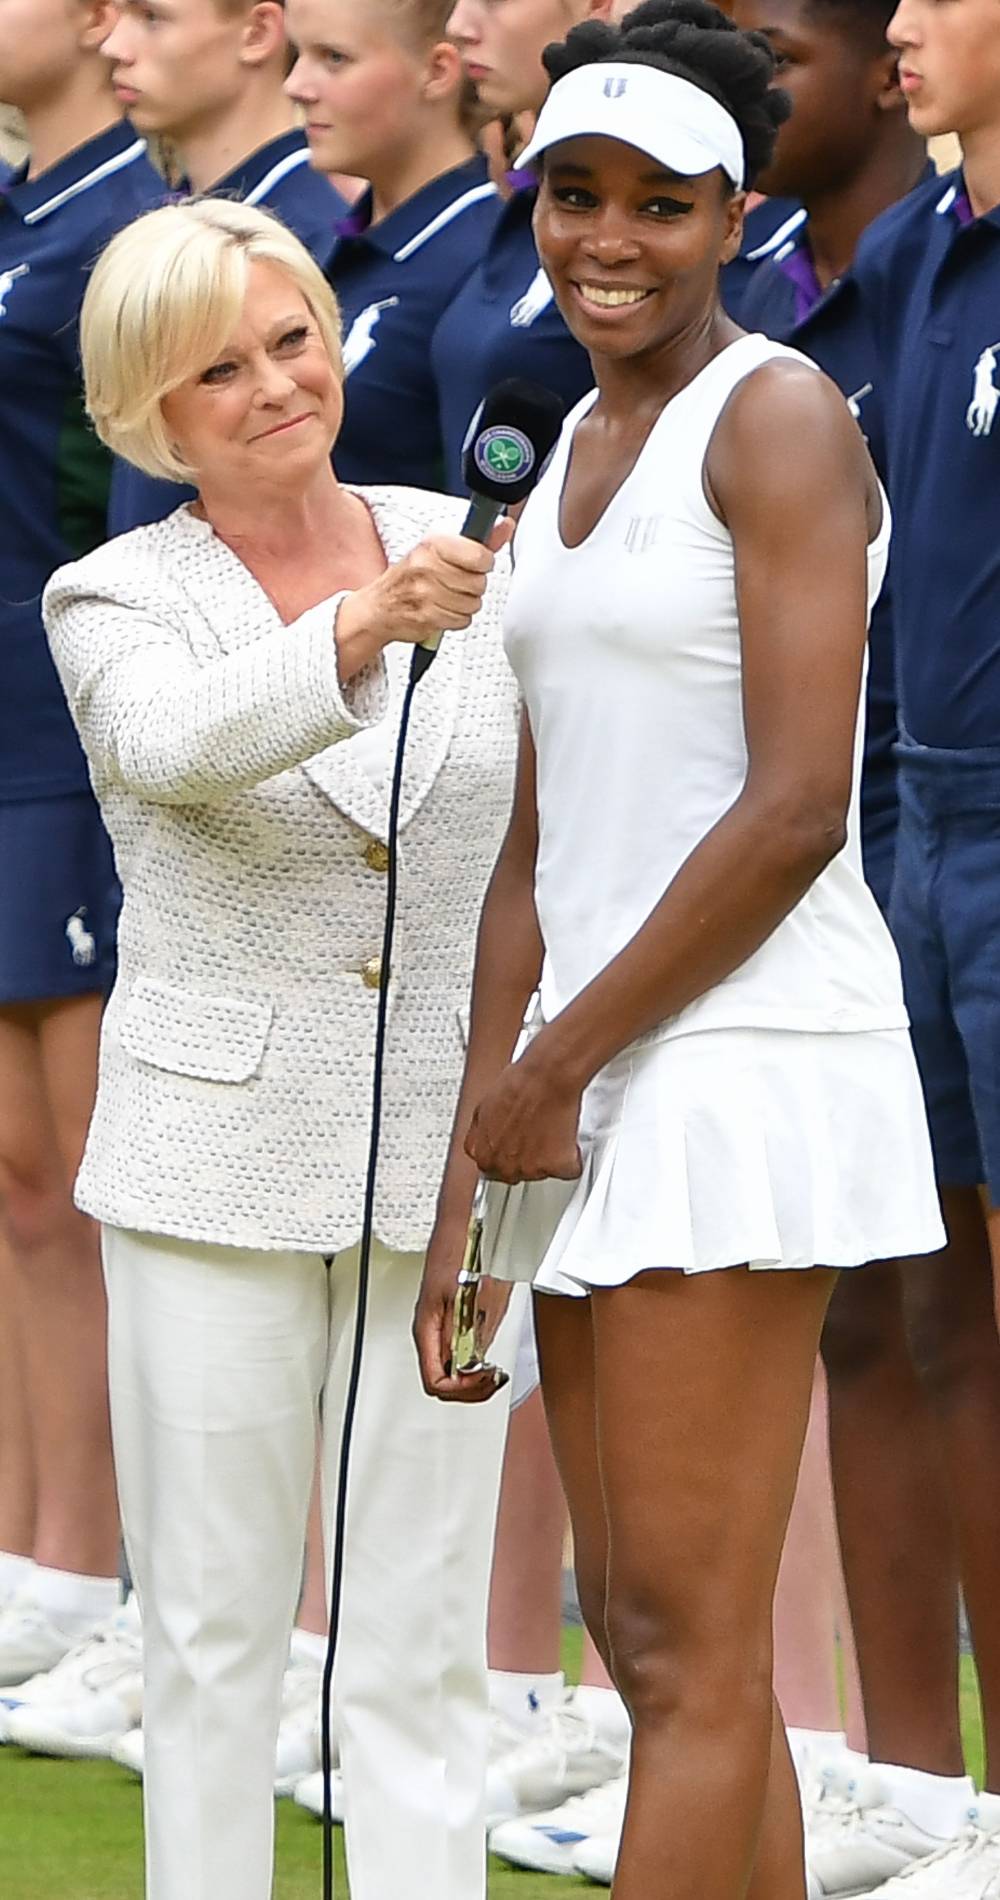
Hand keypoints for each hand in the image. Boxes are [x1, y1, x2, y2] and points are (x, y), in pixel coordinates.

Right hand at [337, 521, 513, 656]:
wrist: (379, 608)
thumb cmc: (412, 577)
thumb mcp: (441, 550)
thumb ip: (478, 540)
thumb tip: (506, 524)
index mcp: (433, 544)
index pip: (479, 555)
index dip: (483, 563)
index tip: (475, 564)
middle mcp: (427, 566)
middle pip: (478, 583)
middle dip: (472, 587)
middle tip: (456, 584)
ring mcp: (425, 593)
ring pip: (472, 604)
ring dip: (465, 605)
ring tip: (448, 598)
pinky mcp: (426, 617)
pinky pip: (461, 621)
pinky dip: (455, 619)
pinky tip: (442, 611)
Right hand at [413, 1223, 512, 1403]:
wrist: (465, 1222)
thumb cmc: (464, 1250)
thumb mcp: (473, 1296)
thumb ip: (469, 1334)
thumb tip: (470, 1366)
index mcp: (427, 1326)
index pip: (436, 1380)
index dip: (463, 1388)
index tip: (485, 1378)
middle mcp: (431, 1330)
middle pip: (443, 1381)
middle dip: (470, 1388)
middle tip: (492, 1380)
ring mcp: (442, 1324)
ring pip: (451, 1369)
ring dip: (474, 1377)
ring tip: (493, 1372)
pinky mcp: (454, 1318)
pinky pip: (459, 1352)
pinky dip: (477, 1361)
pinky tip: (490, 1356)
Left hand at [465, 1042, 583, 1184]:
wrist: (545, 1078)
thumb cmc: (518, 1083)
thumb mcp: (484, 1106)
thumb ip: (483, 1131)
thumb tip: (487, 1134)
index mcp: (481, 1152)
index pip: (489, 1167)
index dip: (505, 1152)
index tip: (513, 1145)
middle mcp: (503, 1165)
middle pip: (515, 1173)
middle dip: (524, 1157)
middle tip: (534, 1135)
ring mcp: (530, 1169)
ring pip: (541, 1173)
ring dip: (546, 1157)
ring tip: (549, 1129)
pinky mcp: (556, 1168)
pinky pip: (567, 1171)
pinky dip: (570, 1157)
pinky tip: (565, 1137)